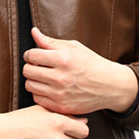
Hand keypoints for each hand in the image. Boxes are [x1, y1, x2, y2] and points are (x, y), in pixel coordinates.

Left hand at [22, 27, 138, 114]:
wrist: (110, 86)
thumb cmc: (92, 64)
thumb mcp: (74, 47)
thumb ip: (50, 41)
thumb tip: (33, 32)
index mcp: (64, 59)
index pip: (31, 55)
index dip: (30, 54)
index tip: (34, 56)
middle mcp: (61, 77)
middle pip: (27, 71)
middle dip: (30, 66)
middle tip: (38, 66)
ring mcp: (60, 94)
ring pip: (29, 86)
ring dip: (33, 80)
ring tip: (43, 77)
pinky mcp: (61, 106)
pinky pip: (37, 99)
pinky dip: (39, 93)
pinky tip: (48, 88)